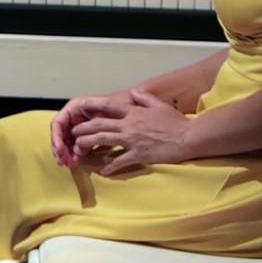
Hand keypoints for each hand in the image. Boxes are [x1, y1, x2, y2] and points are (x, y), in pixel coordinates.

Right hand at [49, 90, 133, 166]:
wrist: (132, 107)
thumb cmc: (120, 104)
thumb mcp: (107, 111)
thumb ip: (92, 126)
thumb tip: (79, 144)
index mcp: (75, 107)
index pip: (57, 123)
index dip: (56, 138)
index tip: (60, 150)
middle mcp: (74, 116)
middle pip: (59, 134)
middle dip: (59, 149)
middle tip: (63, 162)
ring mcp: (78, 126)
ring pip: (65, 141)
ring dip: (65, 153)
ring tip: (69, 163)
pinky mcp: (85, 135)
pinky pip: (75, 145)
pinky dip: (73, 154)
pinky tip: (76, 162)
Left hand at [69, 88, 191, 175]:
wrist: (187, 137)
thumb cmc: (175, 122)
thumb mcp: (159, 105)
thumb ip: (144, 98)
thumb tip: (133, 92)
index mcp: (134, 112)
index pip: (108, 108)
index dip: (92, 108)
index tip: (81, 110)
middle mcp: (129, 125)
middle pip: (100, 125)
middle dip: (84, 129)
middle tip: (73, 134)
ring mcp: (133, 140)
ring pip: (104, 140)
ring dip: (89, 144)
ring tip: (78, 148)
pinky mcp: (138, 154)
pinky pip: (119, 161)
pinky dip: (110, 166)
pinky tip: (103, 171)